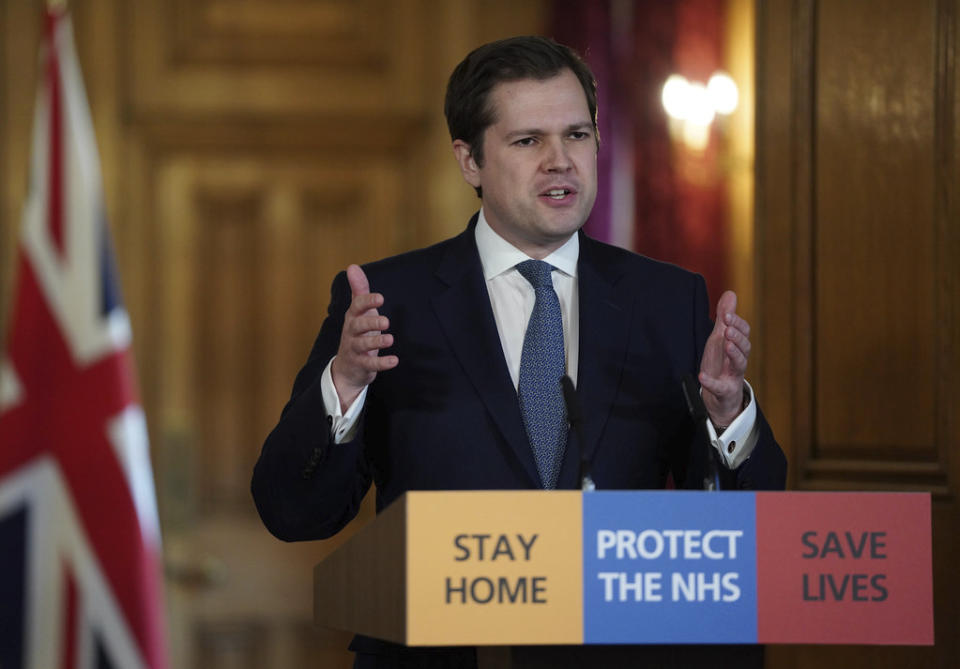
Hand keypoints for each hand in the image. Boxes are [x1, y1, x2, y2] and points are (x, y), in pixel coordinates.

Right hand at [330, 264, 397, 411]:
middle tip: (386, 321)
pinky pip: (370, 364)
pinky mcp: (361, 364)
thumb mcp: (359, 311)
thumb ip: (359, 290)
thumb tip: (352, 266)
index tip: (380, 298)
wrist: (347, 366)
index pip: (357, 307)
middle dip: (371, 323)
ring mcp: (355, 349)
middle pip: (358, 326)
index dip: (368, 302)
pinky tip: (394, 360)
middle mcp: (351, 332)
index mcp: (353, 317)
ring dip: (376, 342)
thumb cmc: (358, 333)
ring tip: (390, 339)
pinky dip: (381, 363)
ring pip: (362, 345)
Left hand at [699, 291, 750, 426]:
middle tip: (727, 329)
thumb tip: (730, 293)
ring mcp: (733, 376)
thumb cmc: (722, 363)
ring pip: (740, 364)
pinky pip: (719, 387)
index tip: (727, 315)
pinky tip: (702, 376)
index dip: (737, 323)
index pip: (744, 332)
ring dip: (733, 353)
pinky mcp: (724, 391)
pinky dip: (711, 382)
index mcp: (737, 346)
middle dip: (737, 337)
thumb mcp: (720, 338)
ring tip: (725, 344)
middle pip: (745, 347)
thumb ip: (725, 318)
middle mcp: (739, 360)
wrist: (721, 395)